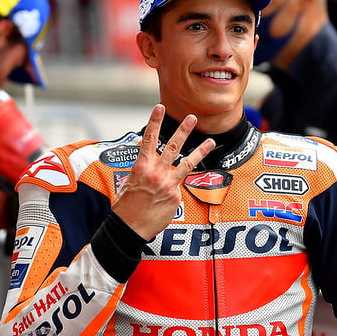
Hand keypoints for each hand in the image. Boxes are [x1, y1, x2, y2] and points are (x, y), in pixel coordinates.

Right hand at [111, 104, 214, 239]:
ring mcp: (168, 184)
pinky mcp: (175, 197)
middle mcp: (156, 173)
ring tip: (211, 141)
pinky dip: (173, 190)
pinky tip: (164, 199)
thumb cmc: (125, 206)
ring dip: (200, 151)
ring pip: (187, 163)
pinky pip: (178, 188)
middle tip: (193, 117)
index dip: (155, 121)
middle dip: (184, 130)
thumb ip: (142, 171)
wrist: (128, 228)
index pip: (149, 139)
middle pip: (173, 146)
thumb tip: (151, 166)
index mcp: (141, 167)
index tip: (160, 107)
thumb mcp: (128, 183)